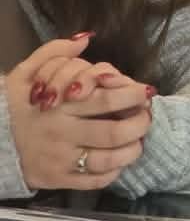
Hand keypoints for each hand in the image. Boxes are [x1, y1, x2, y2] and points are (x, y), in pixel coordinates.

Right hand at [5, 39, 154, 191]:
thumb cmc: (12, 105)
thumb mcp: (25, 73)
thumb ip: (54, 53)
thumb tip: (84, 40)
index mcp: (59, 107)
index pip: (107, 100)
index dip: (133, 95)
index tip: (145, 91)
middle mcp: (62, 134)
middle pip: (115, 132)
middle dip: (140, 123)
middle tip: (146, 115)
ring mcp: (61, 160)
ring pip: (109, 160)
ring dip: (133, 149)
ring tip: (138, 140)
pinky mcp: (58, 180)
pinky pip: (94, 181)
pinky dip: (114, 172)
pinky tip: (119, 161)